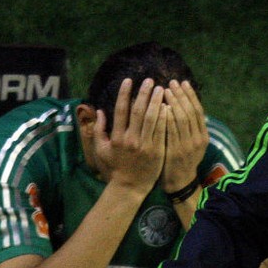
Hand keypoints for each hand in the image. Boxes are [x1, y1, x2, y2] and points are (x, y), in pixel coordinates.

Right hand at [93, 77, 165, 194]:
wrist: (129, 187)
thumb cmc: (114, 168)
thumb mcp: (101, 150)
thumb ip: (98, 131)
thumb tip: (99, 111)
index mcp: (117, 137)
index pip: (121, 110)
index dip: (125, 93)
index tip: (129, 80)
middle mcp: (131, 139)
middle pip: (139, 111)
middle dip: (144, 94)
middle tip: (150, 80)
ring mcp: (145, 145)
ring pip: (152, 119)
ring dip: (157, 102)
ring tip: (161, 89)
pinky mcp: (157, 150)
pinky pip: (162, 131)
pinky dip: (165, 118)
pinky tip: (169, 106)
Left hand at [161, 80, 208, 193]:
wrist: (179, 182)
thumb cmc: (181, 160)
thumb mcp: (192, 144)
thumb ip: (190, 127)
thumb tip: (185, 105)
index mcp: (203, 135)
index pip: (198, 110)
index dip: (190, 95)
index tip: (183, 82)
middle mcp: (198, 139)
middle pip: (190, 111)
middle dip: (181, 95)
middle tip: (172, 82)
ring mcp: (188, 145)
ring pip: (182, 118)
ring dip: (173, 103)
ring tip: (164, 90)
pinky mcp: (176, 151)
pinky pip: (172, 130)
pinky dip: (167, 117)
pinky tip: (161, 107)